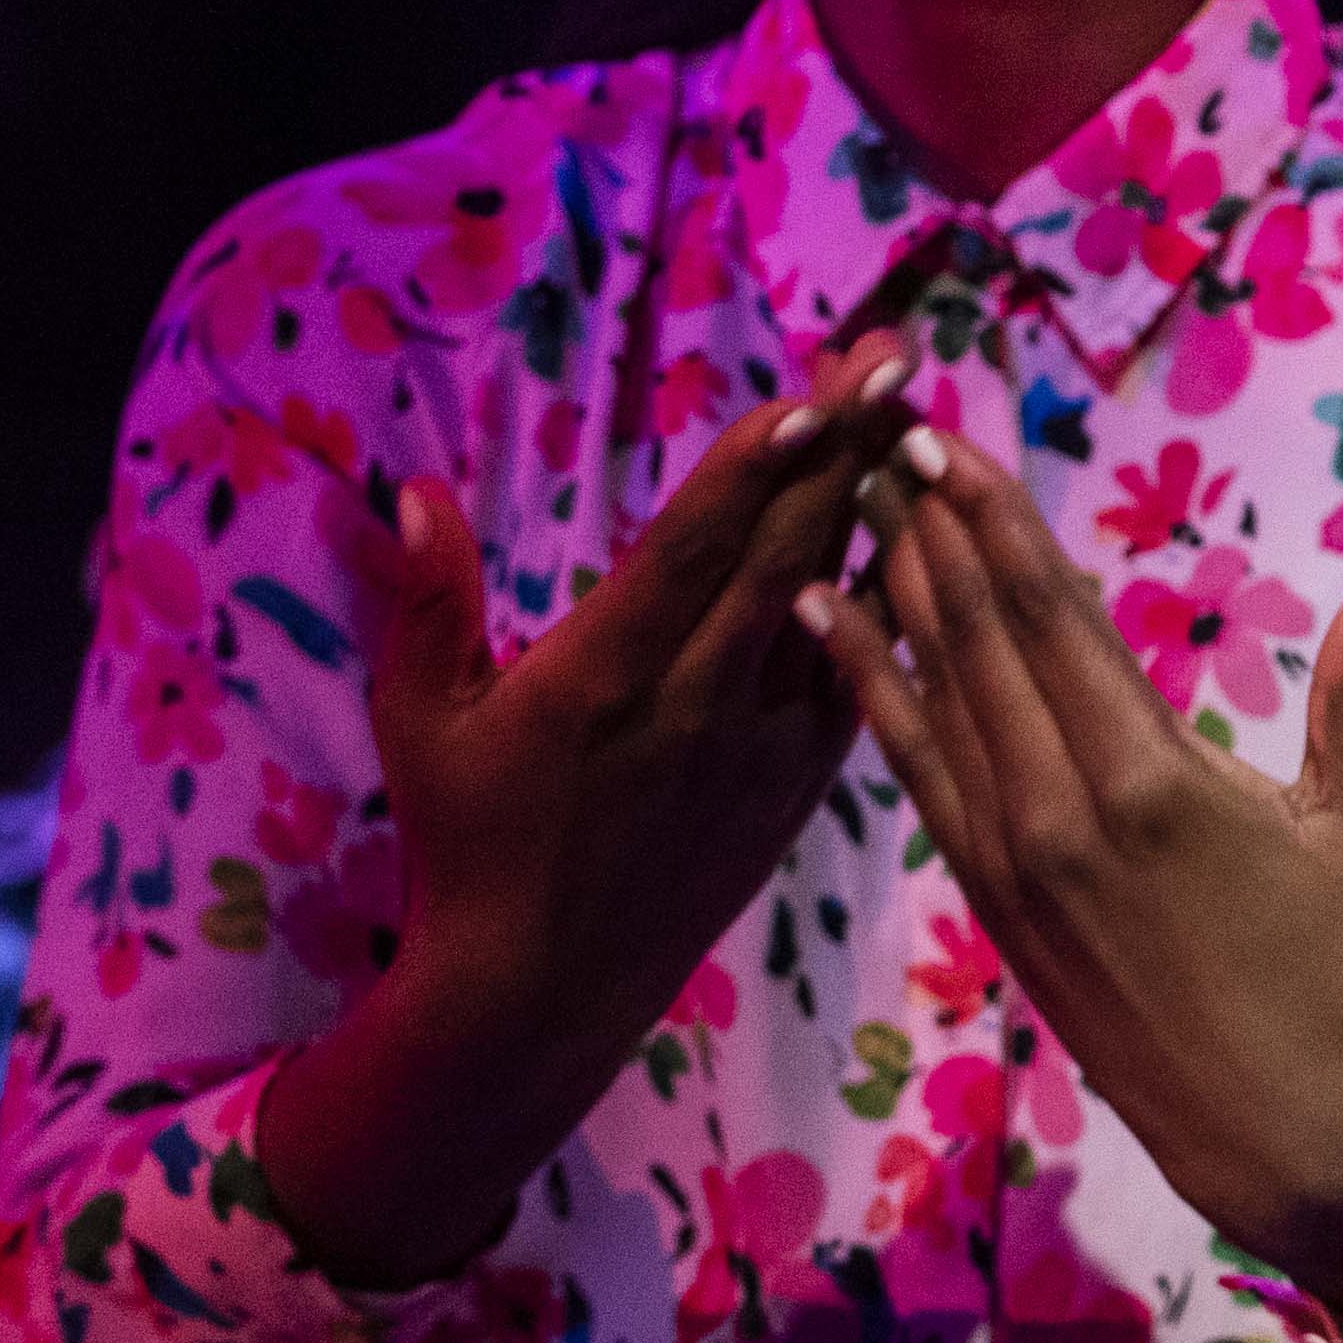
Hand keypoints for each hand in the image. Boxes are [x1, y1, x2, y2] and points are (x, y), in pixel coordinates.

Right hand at [363, 337, 913, 1026]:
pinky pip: (866, 671)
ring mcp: (765, 745)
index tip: (815, 394)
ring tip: (917, 412)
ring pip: (842, 603)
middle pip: (788, 553)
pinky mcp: (805, 779)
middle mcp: (699, 704)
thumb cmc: (468, 841)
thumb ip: (428, 603)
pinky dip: (895, 597)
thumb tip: (414, 491)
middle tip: (896, 354)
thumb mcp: (422, 724)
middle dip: (845, 447)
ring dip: (879, 504)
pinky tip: (928, 525)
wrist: (544, 988)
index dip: (760, 469)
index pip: (697, 552)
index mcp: (605, 678)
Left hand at [820, 426, 1342, 1342]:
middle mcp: (1060, 814)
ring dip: (893, 593)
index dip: (992, 521)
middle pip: (976, 641)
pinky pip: (922, 775)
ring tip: (849, 502)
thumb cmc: (1341, 975)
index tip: (944, 440)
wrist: (1277, 1137)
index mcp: (1150, 783)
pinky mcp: (996, 903)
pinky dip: (875, 695)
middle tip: (881, 433)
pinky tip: (839, 633)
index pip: (1049, 619)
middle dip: (928, 529)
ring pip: (935, 699)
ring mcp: (1014, 863)